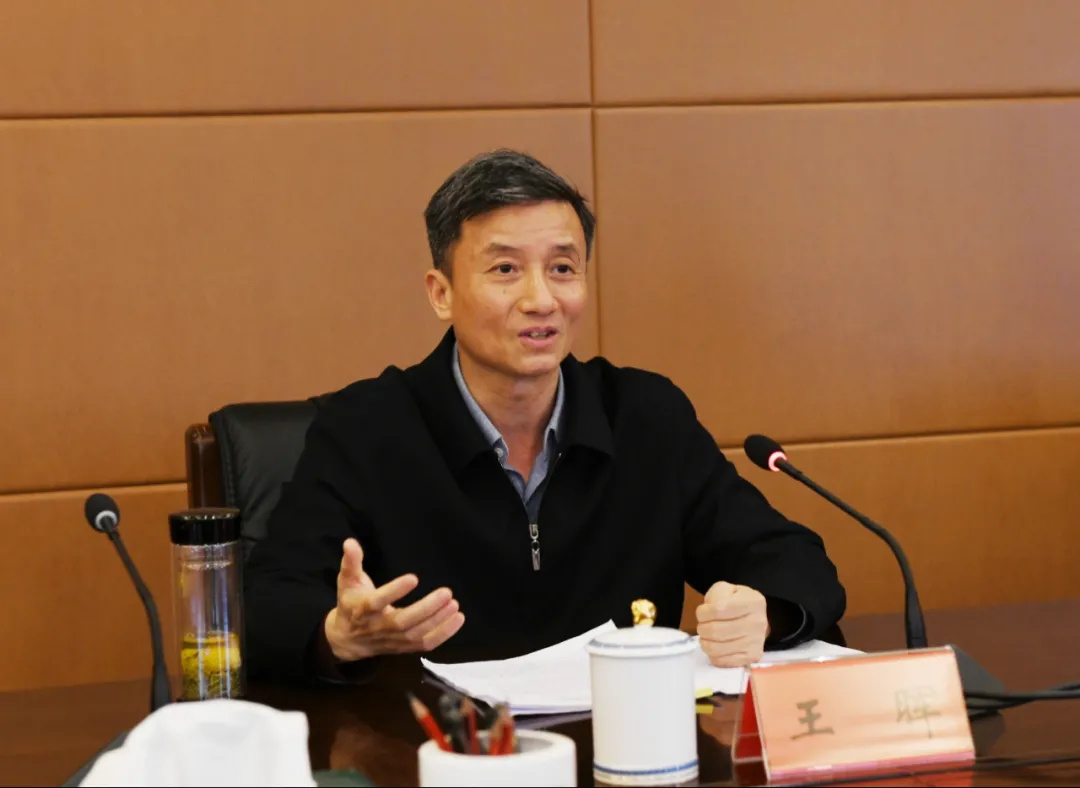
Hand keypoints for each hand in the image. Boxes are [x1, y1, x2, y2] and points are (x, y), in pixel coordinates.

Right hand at [324, 538, 464, 661]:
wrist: (347, 639)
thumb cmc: (351, 603)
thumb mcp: (347, 580)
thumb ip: (351, 562)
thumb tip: (350, 542)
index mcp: (362, 609)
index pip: (377, 601)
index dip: (394, 591)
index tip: (413, 578)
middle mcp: (377, 627)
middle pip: (402, 622)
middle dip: (426, 609)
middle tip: (446, 592)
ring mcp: (391, 640)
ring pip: (416, 635)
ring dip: (438, 621)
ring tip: (454, 604)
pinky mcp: (403, 648)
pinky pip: (425, 645)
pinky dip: (443, 634)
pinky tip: (458, 619)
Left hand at [696, 581, 768, 667]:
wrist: (755, 618)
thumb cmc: (737, 603)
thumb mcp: (727, 589)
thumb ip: (716, 595)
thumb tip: (711, 609)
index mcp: (752, 602)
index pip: (717, 610)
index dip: (703, 613)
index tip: (702, 613)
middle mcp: (758, 622)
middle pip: (715, 631)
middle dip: (702, 628)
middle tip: (702, 626)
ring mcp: (756, 642)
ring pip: (717, 648)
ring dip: (705, 642)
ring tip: (707, 637)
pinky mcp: (752, 657)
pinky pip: (723, 661)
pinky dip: (713, 655)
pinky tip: (715, 646)